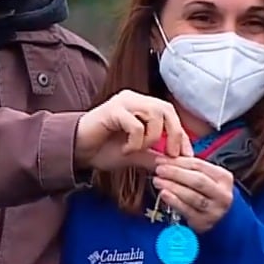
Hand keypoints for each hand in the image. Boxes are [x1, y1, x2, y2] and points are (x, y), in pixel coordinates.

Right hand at [74, 90, 191, 172]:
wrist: (75, 151)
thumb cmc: (103, 150)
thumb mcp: (136, 155)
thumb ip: (155, 156)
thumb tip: (177, 164)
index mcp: (142, 106)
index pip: (171, 115)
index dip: (182, 135)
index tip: (187, 156)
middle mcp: (135, 99)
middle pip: (166, 109)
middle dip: (174, 134)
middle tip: (172, 155)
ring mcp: (123, 102)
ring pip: (154, 114)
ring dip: (151, 138)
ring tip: (137, 150)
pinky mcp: (113, 109)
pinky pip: (136, 124)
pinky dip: (135, 141)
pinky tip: (124, 150)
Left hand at [153, 156, 234, 232]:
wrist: (220, 218)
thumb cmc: (207, 193)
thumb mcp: (206, 177)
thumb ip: (190, 166)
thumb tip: (168, 158)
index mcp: (224, 177)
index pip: (199, 165)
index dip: (178, 161)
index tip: (162, 160)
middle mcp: (222, 194)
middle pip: (197, 180)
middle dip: (175, 173)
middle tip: (159, 170)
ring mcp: (214, 210)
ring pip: (192, 196)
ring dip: (172, 186)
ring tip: (158, 181)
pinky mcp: (203, 222)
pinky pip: (186, 210)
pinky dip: (174, 201)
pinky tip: (163, 194)